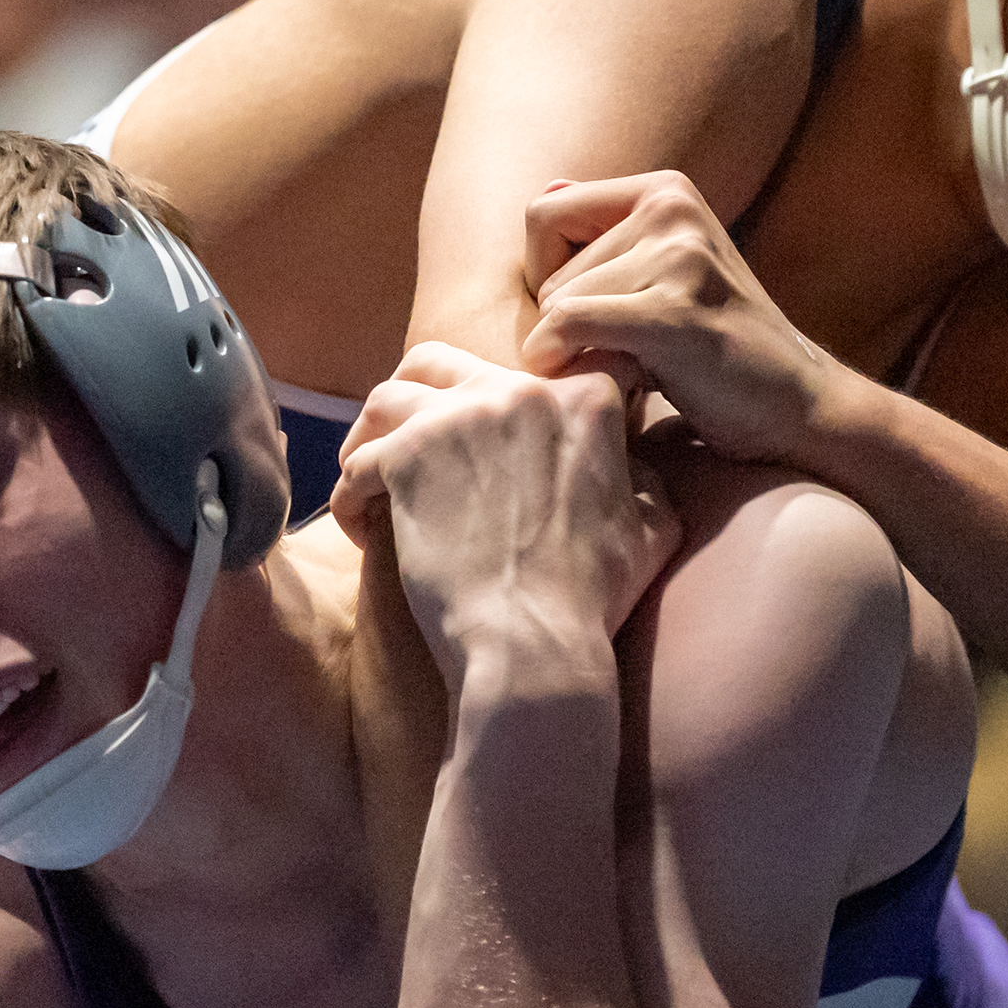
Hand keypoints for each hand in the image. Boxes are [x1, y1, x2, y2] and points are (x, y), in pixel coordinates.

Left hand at [331, 343, 680, 673]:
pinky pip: (359, 462)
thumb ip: (646, 476)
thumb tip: (639, 460)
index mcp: (583, 399)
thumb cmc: (594, 598)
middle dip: (421, 401)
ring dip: (375, 438)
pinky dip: (353, 493)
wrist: (534, 644)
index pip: (537, 362)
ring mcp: (458, 418)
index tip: (494, 437)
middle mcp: (520, 390)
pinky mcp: (407, 457)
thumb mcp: (653, 527)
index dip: (509, 395)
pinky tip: (362, 528)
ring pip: (389, 399)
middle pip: (443, 363)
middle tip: (413, 444)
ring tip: (370, 477)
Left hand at [521, 174, 840, 464]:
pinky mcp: (676, 312)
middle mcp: (673, 207)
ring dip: (578, 353)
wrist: (800, 404)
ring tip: (639, 369)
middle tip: (624, 353)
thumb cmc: (718, 346)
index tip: (590, 314)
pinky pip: (569, 325)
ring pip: (556, 305)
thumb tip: (549, 188)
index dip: (546, 275)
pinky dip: (562, 362)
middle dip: (565, 323)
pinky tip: (604, 386)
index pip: (545, 215)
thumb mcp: (667, 274)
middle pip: (546, 270)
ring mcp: (679, 256)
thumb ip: (606, 234)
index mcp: (666, 190)